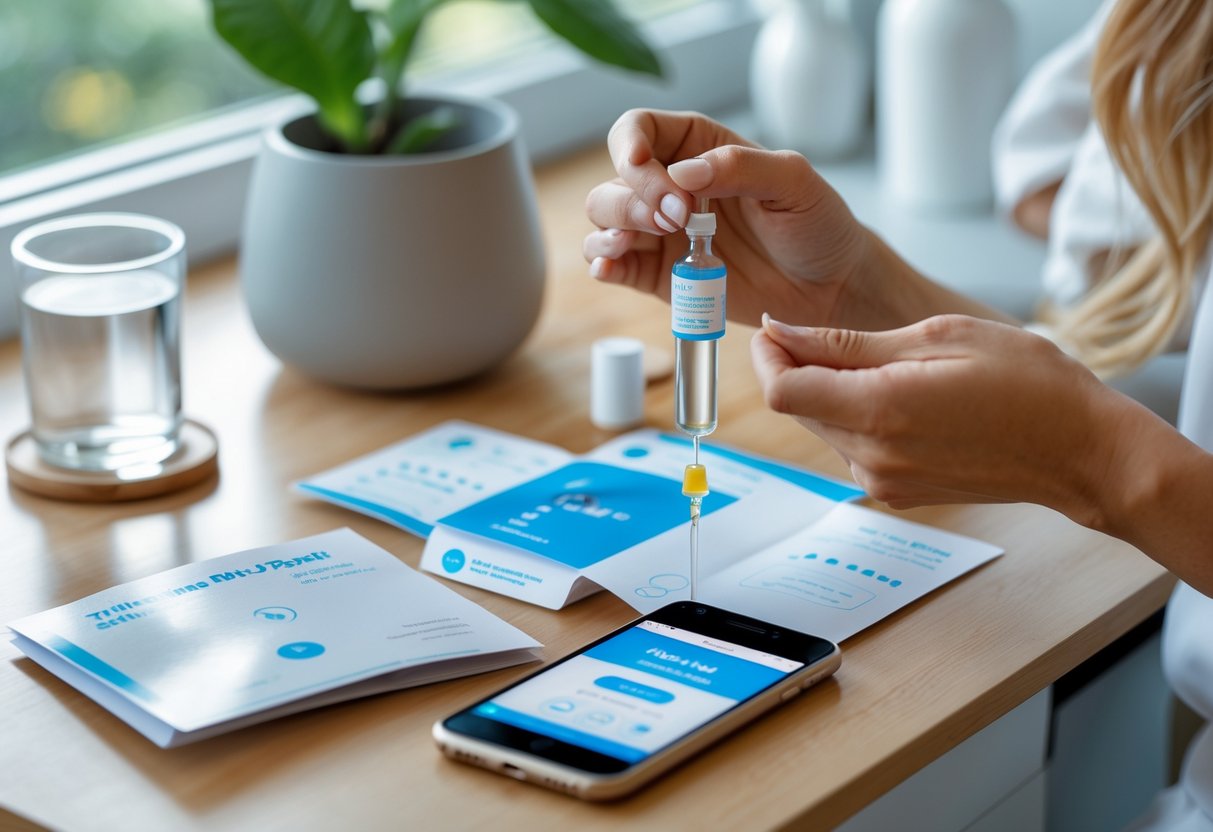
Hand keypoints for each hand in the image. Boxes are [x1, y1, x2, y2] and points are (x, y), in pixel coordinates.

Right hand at [583, 109, 868, 326]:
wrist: (830, 286)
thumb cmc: (817, 225)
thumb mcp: (794, 182)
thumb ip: (740, 167)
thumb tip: (683, 173)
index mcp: (698, 148)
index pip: (639, 130)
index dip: (630, 146)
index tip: (644, 168)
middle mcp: (670, 186)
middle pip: (615, 178)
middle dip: (633, 198)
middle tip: (677, 220)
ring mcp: (661, 232)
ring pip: (604, 218)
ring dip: (612, 227)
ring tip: (642, 240)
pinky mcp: (659, 275)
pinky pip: (612, 264)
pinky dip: (602, 263)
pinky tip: (611, 267)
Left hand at [750, 313, 1138, 520]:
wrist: (1079, 451)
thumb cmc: (1026, 383)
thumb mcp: (936, 337)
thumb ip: (848, 342)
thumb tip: (782, 332)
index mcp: (878, 412)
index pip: (780, 391)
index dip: (767, 356)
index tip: (775, 329)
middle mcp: (871, 457)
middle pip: (798, 407)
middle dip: (798, 367)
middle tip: (829, 333)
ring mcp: (882, 481)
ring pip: (824, 425)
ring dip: (831, 392)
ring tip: (884, 363)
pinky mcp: (896, 492)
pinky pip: (852, 447)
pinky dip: (858, 416)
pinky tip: (901, 396)